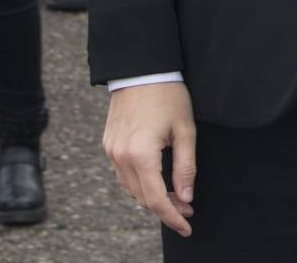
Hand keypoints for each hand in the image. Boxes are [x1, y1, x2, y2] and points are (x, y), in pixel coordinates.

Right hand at [104, 82, 195, 235]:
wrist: (140, 69)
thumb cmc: (167, 95)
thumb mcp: (185, 130)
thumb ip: (185, 167)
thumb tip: (185, 197)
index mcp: (141, 154)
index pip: (157, 199)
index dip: (172, 217)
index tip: (187, 226)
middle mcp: (121, 156)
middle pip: (142, 198)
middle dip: (166, 208)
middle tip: (187, 208)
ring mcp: (111, 151)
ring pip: (130, 189)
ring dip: (152, 197)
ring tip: (175, 196)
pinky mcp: (108, 144)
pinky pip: (122, 175)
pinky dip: (139, 184)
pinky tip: (155, 180)